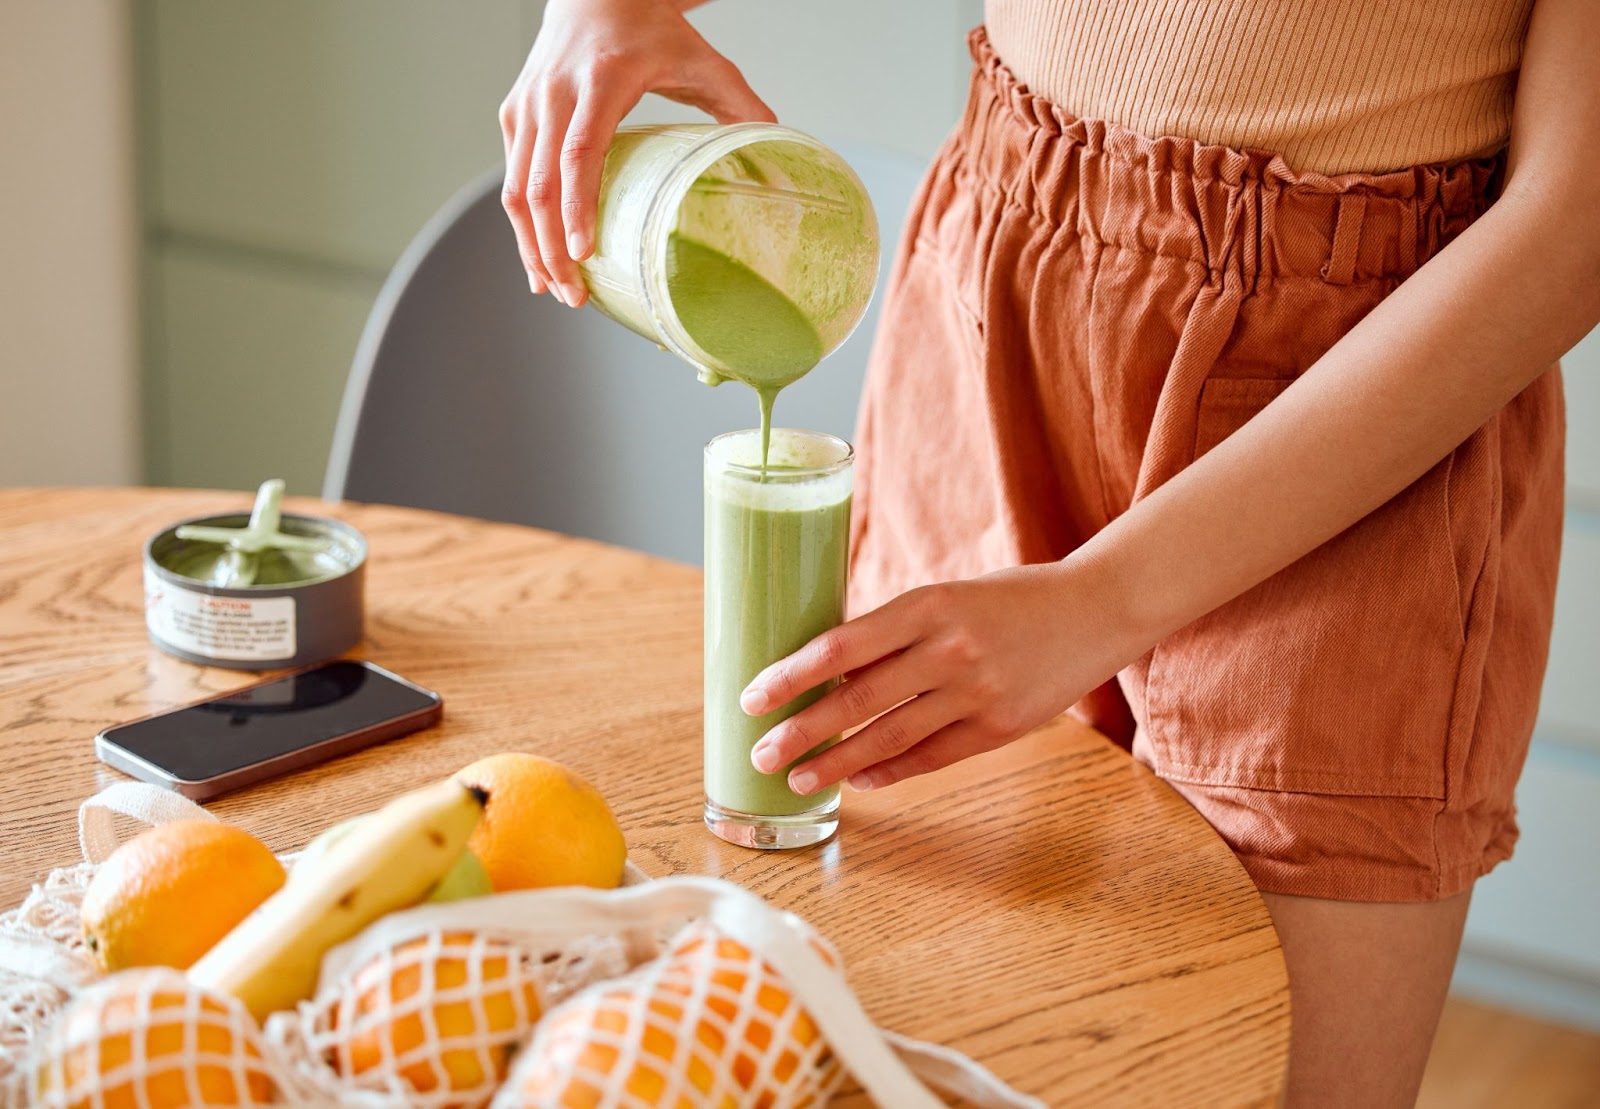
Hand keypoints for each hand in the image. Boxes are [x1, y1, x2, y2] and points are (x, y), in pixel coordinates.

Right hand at [499, 0, 774, 306]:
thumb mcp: (703, 58)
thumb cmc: (649, 28)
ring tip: (556, 291)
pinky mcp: (512, 115)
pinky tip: (539, 262)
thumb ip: (741, 102)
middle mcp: (553, 92)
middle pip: (538, 185)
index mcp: (600, 80)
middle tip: (575, 296)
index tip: (583, 253)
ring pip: (515, 190)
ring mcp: (526, 105)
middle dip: (551, 249)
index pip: (579, 150)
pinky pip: (511, 180)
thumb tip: (777, 150)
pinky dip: (523, 226)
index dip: (577, 206)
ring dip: (533, 247)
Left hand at [741, 560, 1140, 794]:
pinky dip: (892, 770)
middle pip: (856, 699)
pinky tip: (861, 780)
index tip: (753, 696)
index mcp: (927, 605)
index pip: (841, 645)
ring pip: (890, 737)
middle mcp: (949, 649)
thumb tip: (828, 674)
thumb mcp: (947, 597)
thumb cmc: (1009, 599)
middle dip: (801, 731)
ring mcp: (977, 692)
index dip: (792, 676)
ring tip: (799, 778)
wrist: (1095, 608)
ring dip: (838, 763)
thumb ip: (895, 632)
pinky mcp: (1001, 726)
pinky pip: (933, 757)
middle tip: (760, 754)